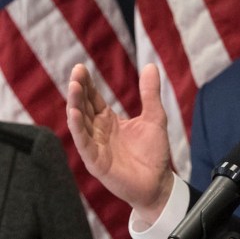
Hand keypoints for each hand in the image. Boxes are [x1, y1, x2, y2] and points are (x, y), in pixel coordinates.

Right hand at [66, 63, 174, 223]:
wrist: (158, 182)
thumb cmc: (154, 152)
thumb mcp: (154, 116)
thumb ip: (150, 93)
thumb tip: (151, 65)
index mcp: (108, 120)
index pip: (92, 98)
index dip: (86, 84)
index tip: (80, 67)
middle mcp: (98, 131)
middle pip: (83, 107)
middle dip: (78, 89)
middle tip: (76, 72)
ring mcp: (94, 146)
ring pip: (79, 122)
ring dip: (75, 105)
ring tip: (73, 87)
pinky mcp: (95, 161)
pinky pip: (83, 142)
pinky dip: (78, 128)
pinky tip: (74, 113)